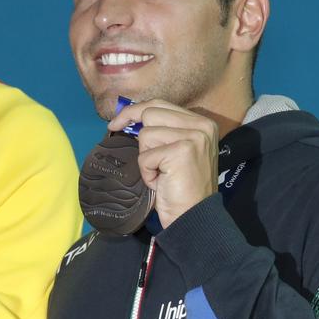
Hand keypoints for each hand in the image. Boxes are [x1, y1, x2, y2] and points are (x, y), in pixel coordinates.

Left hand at [107, 99, 218, 227]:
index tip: (115, 123)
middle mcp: (202, 126)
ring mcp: (193, 137)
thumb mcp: (175, 151)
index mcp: (202, 123)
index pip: (160, 104)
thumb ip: (163, 131)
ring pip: (145, 134)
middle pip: (150, 113)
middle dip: (136, 132)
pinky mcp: (181, 151)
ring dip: (146, 158)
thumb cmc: (181, 185)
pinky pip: (145, 155)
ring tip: (161, 172)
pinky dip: (147, 171)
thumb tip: (128, 118)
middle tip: (136, 149)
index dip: (133, 111)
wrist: (194, 214)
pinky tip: (162, 181)